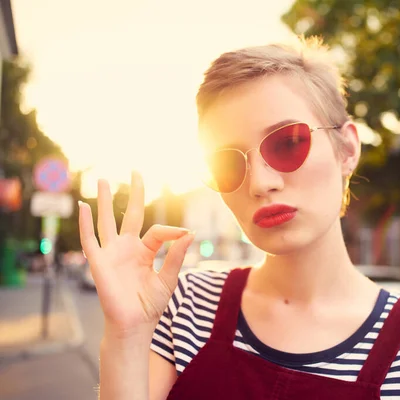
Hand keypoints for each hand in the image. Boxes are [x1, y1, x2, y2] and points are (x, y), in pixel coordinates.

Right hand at [78, 171, 194, 336]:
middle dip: (132, 193)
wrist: (134, 325)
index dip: (173, 230)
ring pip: (106, 221)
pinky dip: (85, 224)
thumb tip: (190, 232)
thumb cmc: (150, 305)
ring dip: (103, 200)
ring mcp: (112, 254)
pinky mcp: (98, 263)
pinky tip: (83, 207)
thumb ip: (176, 255)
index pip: (158, 231)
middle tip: (135, 172)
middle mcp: (127, 248)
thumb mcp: (168, 278)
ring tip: (102, 179)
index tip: (186, 233)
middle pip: (129, 214)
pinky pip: (90, 240)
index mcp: (145, 251)